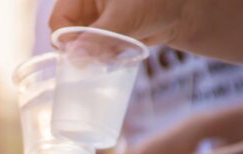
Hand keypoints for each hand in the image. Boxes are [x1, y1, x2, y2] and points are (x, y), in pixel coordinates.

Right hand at [49, 0, 188, 45]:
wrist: (183, 9)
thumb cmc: (156, 1)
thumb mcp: (124, 18)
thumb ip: (98, 38)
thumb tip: (74, 60)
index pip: (59, 19)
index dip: (65, 39)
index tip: (77, 57)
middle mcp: (86, 4)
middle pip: (68, 33)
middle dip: (81, 48)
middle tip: (97, 57)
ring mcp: (95, 18)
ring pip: (81, 44)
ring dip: (94, 53)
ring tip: (115, 50)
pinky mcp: (105, 31)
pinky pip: (94, 49)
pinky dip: (103, 55)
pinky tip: (118, 51)